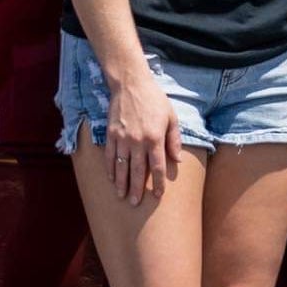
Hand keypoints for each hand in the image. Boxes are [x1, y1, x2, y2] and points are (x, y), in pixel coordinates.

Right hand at [102, 60, 184, 208]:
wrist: (130, 84)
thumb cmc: (154, 99)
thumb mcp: (171, 117)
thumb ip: (174, 140)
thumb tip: (177, 160)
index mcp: (154, 138)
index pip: (157, 166)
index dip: (158, 183)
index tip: (158, 195)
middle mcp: (137, 141)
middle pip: (137, 171)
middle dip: (137, 189)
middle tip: (136, 203)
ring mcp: (122, 138)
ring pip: (121, 166)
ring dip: (121, 183)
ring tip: (122, 196)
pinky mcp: (111, 134)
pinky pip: (109, 156)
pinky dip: (110, 169)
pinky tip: (112, 178)